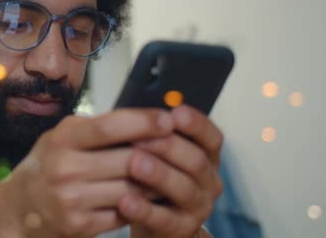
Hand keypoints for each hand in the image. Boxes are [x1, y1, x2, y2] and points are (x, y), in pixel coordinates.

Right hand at [3, 109, 174, 237]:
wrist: (17, 210)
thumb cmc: (44, 167)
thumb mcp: (59, 138)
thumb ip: (93, 128)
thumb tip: (141, 117)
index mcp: (61, 141)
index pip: (109, 127)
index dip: (143, 121)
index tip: (168, 119)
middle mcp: (65, 169)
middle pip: (128, 160)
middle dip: (159, 153)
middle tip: (177, 147)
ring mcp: (72, 200)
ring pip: (133, 189)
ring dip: (155, 181)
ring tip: (168, 172)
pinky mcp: (81, 225)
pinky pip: (125, 212)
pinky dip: (141, 204)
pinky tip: (148, 196)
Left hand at [117, 105, 223, 237]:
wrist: (149, 219)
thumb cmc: (150, 180)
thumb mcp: (155, 152)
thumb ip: (152, 134)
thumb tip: (137, 112)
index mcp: (205, 156)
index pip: (211, 137)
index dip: (196, 124)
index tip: (176, 112)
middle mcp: (207, 180)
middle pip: (196, 160)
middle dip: (167, 146)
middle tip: (140, 137)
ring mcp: (198, 206)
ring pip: (184, 188)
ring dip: (158, 174)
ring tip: (133, 164)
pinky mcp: (181, 229)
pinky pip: (165, 220)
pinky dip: (144, 210)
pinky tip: (126, 200)